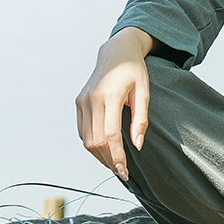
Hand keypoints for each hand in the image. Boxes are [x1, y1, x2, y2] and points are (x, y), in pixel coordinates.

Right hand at [75, 27, 153, 180]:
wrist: (117, 51)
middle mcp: (92, 98)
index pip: (110, 134)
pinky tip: (105, 149)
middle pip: (96, 140)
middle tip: (122, 172)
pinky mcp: (78, 102)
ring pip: (86, 139)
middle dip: (108, 160)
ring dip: (99, 155)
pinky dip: (92, 143)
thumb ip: (141, 119)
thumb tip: (137, 146)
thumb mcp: (144, 91)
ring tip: (114, 163)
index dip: (117, 155)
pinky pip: (82, 130)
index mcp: (111, 94)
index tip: (124, 171)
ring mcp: (82, 100)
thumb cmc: (135, 71)